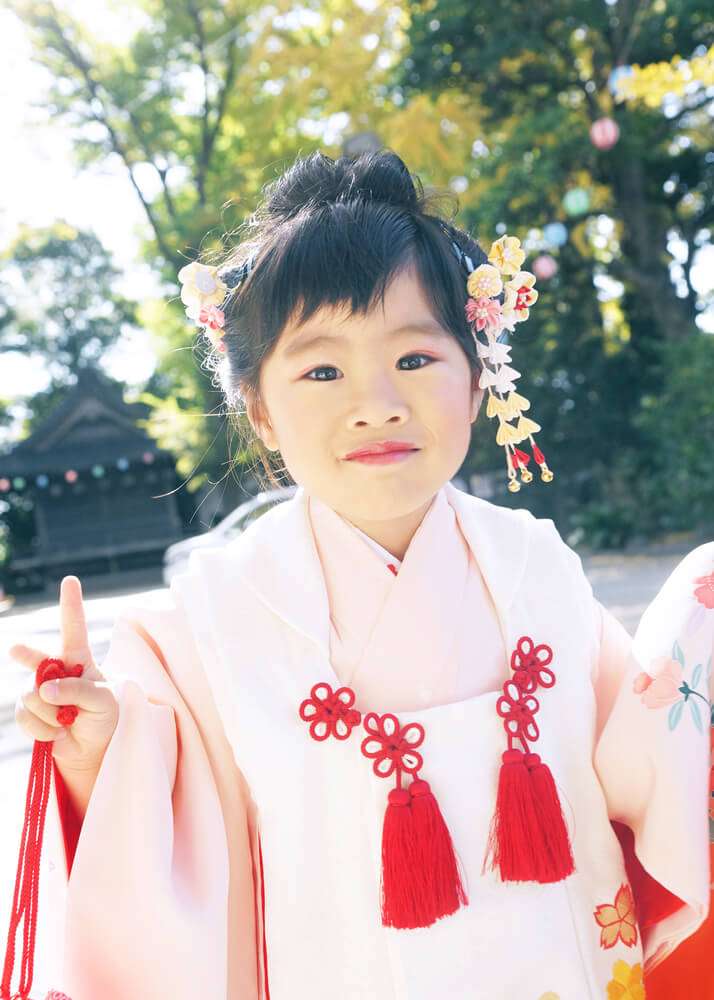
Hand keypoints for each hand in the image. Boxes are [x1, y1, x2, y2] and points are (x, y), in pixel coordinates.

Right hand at [10, 576, 118, 771]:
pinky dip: (43, 729)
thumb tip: (44, 689)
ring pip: (32, 695)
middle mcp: (57, 670)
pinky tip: (57, 732)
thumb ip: (78, 690)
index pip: (74, 628)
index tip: (70, 580)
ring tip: (67, 721)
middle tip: (15, 650)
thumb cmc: (106, 717)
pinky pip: (26, 716)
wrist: (94, 749)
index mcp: (80, 659)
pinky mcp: (29, 712)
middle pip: (37, 658)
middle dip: (26, 654)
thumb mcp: (104, 700)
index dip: (71, 604)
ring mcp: (40, 690)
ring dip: (50, 713)